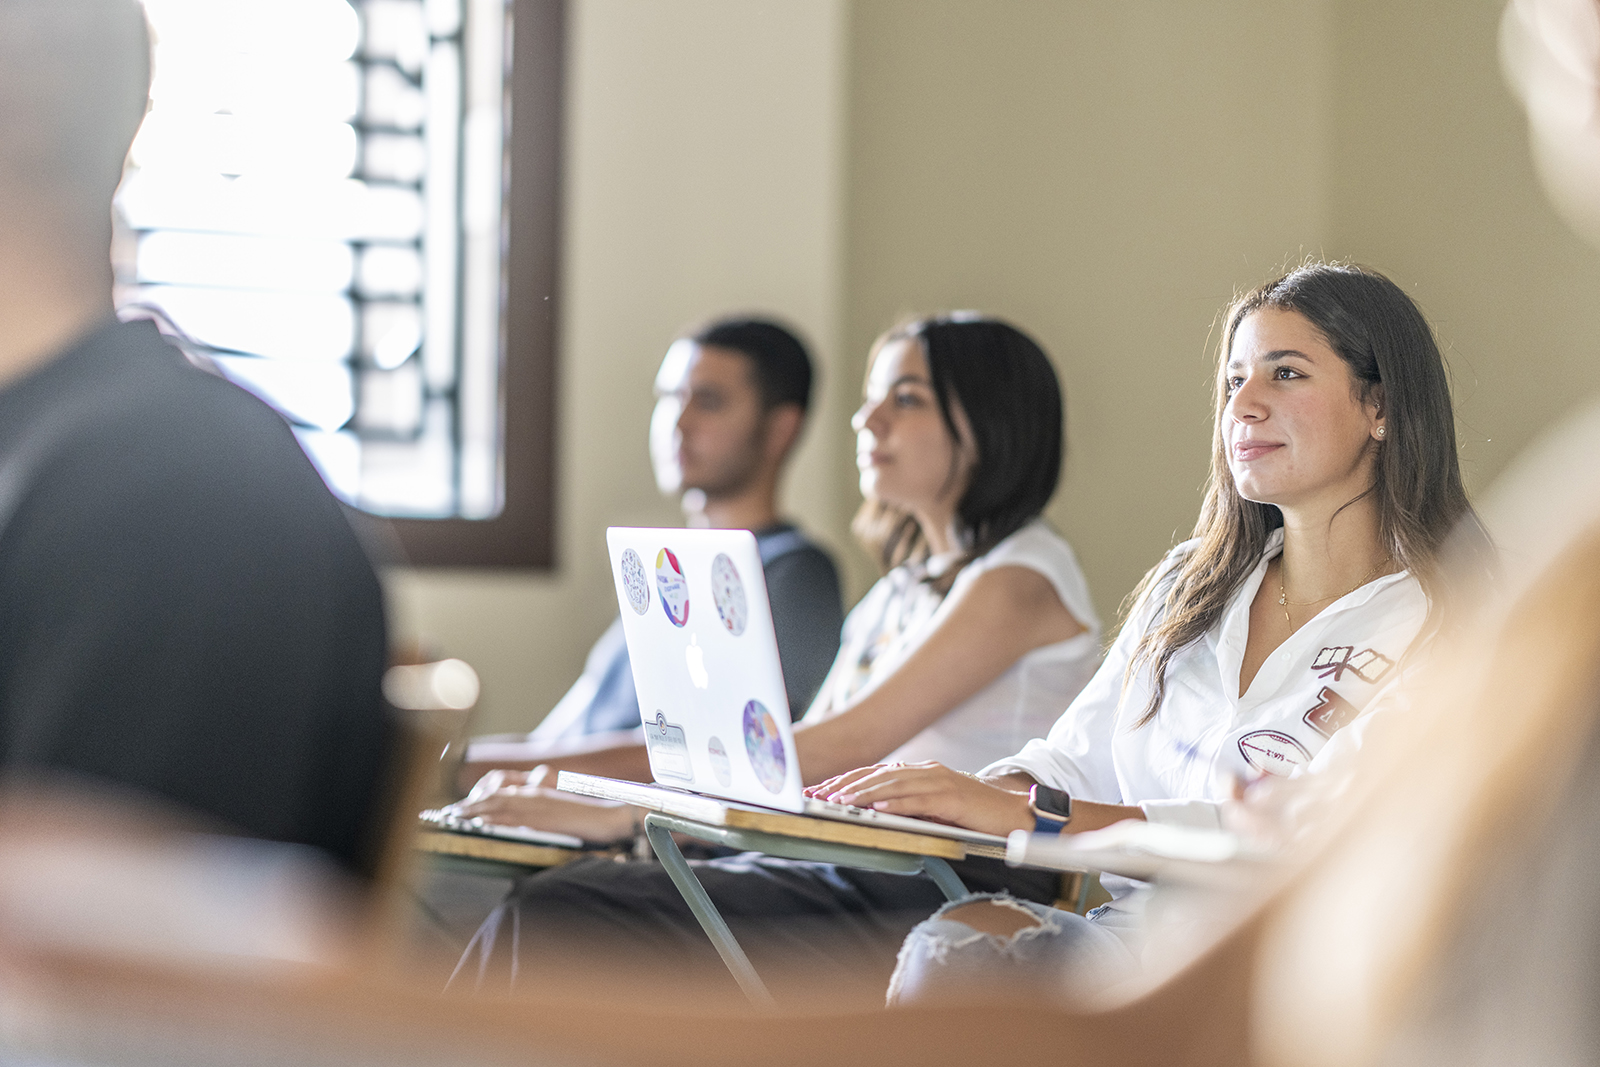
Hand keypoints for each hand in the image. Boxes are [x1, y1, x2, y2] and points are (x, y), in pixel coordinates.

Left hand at [446, 766, 636, 841]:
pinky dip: (495, 818)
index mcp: (536, 792)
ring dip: (476, 810)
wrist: (608, 816)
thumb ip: (536, 811)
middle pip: (494, 796)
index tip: (459, 809)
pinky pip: (513, 816)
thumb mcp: (556, 811)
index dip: (478, 800)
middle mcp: (534, 794)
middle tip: (448, 815)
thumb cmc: (584, 816)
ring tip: (455, 818)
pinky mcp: (543, 815)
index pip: (499, 791)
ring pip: (500, 804)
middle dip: (470, 805)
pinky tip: (481, 823)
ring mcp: (538, 803)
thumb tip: (518, 819)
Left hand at [809, 761, 1033, 837]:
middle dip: (846, 785)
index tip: (821, 790)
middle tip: (819, 795)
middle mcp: (928, 771)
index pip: (876, 774)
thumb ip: (909, 805)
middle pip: (879, 776)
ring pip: (894, 785)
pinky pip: (920, 800)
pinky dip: (898, 804)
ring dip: (864, 793)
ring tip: (840, 801)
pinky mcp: (953, 797)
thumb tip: (873, 811)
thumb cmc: (974, 814)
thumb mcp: (934, 807)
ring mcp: (941, 782)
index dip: (847, 780)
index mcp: (921, 772)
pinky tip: (879, 808)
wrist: (1015, 813)